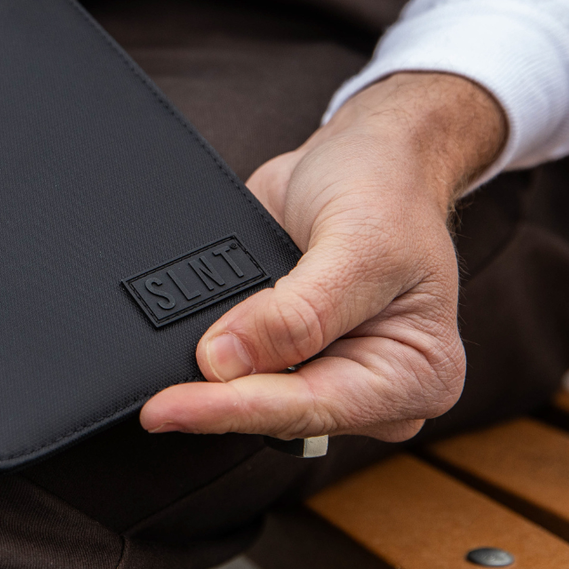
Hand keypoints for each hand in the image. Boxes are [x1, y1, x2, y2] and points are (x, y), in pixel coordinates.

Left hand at [139, 72, 507, 441]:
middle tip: (151, 401)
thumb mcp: (358, 244)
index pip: (313, 408)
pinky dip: (201, 365)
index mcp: (417, 375)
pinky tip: (166, 359)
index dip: (236, 408)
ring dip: (203, 387)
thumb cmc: (383, 191)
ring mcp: (325, 373)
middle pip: (278, 413)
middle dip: (215, 401)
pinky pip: (235, 372)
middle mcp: (373, 389)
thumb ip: (297, 311)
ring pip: (249, 397)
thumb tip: (224, 361)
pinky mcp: (283, 354)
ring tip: (153, 381)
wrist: (363, 155)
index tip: (168, 408)